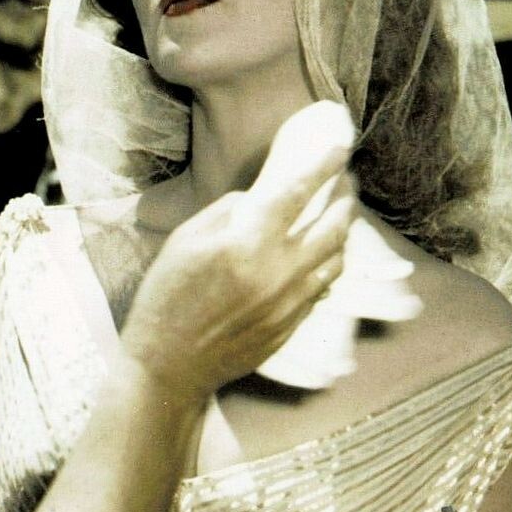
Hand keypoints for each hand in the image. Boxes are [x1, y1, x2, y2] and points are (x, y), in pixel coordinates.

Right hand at [121, 100, 355, 403]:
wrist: (170, 365)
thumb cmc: (167, 298)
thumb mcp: (184, 241)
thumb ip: (227, 213)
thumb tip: (259, 201)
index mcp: (247, 243)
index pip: (298, 192)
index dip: (324, 165)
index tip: (340, 145)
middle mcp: (279, 271)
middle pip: (332, 224)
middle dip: (344, 194)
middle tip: (345, 177)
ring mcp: (292, 302)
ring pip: (337, 256)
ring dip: (344, 228)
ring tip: (341, 211)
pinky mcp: (295, 325)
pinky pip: (325, 285)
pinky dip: (331, 261)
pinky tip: (324, 251)